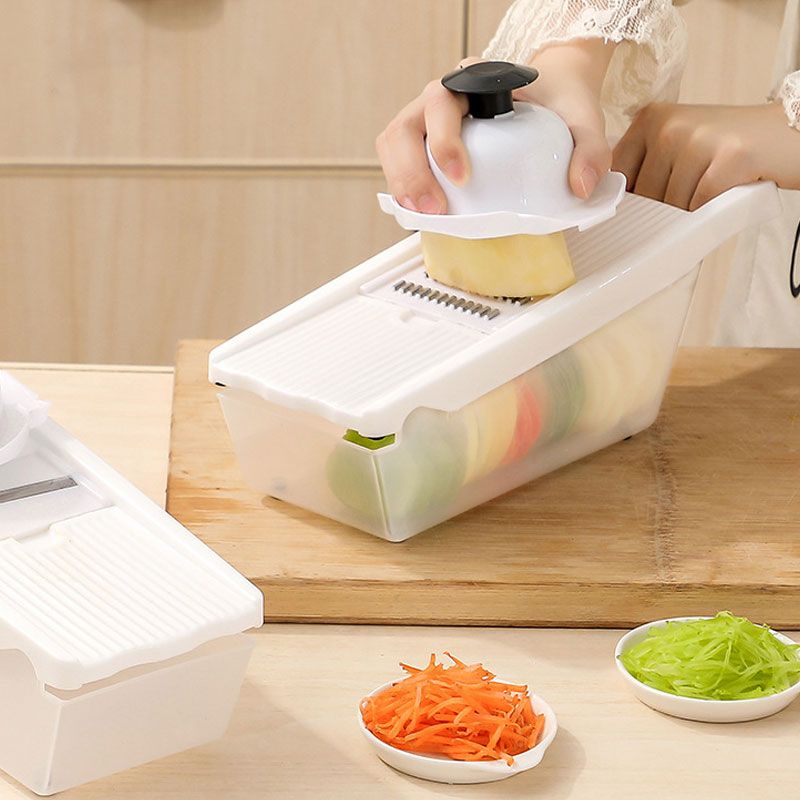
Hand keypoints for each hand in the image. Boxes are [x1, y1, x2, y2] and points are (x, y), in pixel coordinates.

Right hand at [375, 40, 615, 213]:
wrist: (549, 91)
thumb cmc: (557, 100)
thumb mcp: (582, 119)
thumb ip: (590, 148)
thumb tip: (581, 187)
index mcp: (474, 80)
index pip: (443, 101)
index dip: (445, 139)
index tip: (461, 175)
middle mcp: (443, 96)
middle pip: (408, 125)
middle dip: (413, 170)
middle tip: (435, 208)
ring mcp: (428, 119)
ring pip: (395, 142)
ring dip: (401, 179)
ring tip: (419, 214)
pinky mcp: (423, 142)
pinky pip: (399, 159)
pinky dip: (401, 184)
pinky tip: (417, 211)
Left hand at [613, 102, 799, 210]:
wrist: (789, 133)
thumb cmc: (730, 147)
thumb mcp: (680, 142)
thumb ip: (646, 165)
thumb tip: (610, 203)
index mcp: (651, 119)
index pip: (618, 175)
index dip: (628, 201)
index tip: (639, 212)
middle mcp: (670, 125)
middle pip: (646, 196)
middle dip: (665, 209)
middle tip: (692, 196)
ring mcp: (698, 140)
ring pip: (672, 205)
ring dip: (691, 212)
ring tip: (712, 192)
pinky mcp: (728, 159)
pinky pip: (700, 206)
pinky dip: (711, 212)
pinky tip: (724, 197)